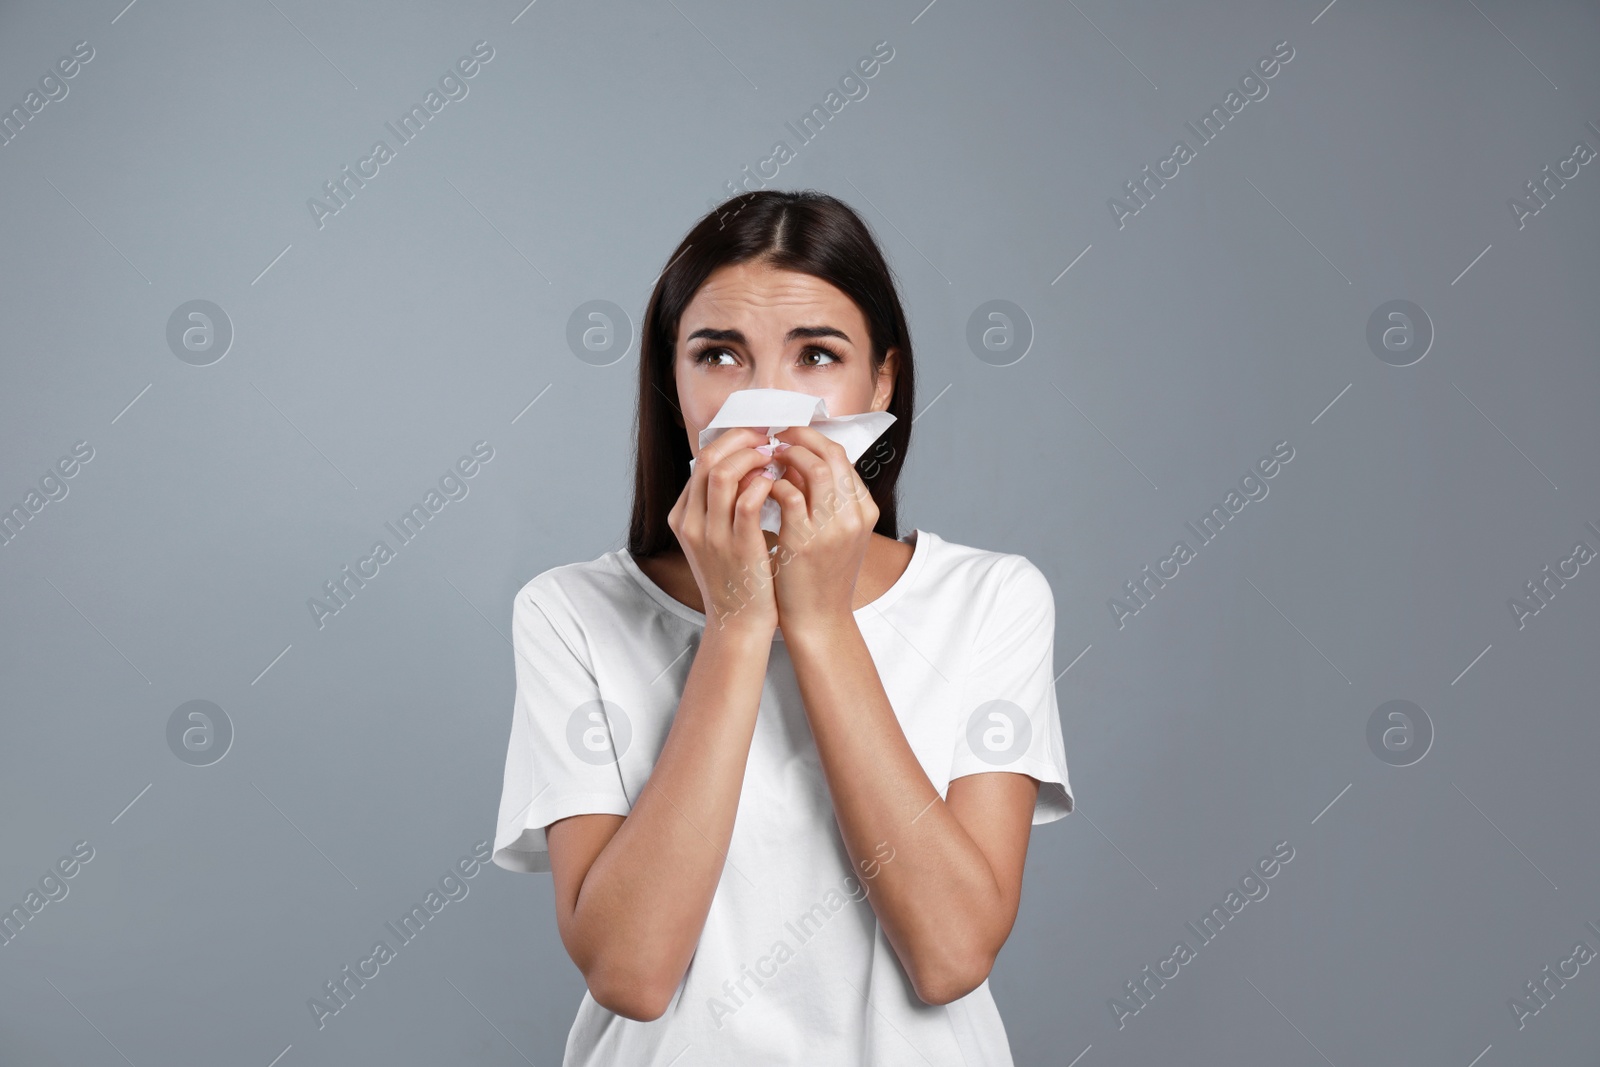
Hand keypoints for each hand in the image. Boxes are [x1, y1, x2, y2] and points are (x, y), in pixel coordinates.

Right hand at [666, 427, 779, 635]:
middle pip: (708, 459)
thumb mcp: (714, 539)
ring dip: (753, 457)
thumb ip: (719, 506)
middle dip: (742, 439)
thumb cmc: (736, 578)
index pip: (701, 461)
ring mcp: (711, 535)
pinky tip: (778, 484)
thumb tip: (743, 468)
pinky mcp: (737, 547)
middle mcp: (690, 522)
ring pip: (723, 473)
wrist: (739, 623)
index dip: (732, 441)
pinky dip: (764, 485)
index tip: (758, 437)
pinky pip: (747, 501)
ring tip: (775, 458)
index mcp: (682, 516)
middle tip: (769, 437)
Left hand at [766, 425, 879, 633]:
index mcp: (864, 510)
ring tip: (767, 457)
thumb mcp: (834, 534)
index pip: (842, 458)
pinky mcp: (805, 540)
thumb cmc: (819, 576)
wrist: (819, 620)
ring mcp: (833, 527)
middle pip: (832, 454)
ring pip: (814, 467)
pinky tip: (761, 487)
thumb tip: (797, 463)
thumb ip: (824, 500)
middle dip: (800, 437)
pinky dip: (773, 484)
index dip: (814, 441)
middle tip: (775, 436)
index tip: (790, 437)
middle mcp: (854, 515)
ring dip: (787, 455)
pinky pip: (788, 494)